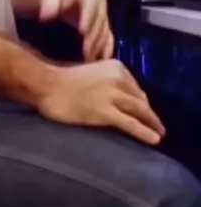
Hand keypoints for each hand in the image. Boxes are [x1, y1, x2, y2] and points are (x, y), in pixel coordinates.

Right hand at [38, 59, 165, 145]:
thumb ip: (108, 81)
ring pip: (140, 111)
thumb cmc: (64, 80)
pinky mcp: (105, 111)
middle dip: (149, 114)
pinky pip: (130, 123)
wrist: (47, 85)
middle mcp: (117, 78)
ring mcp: (112, 95)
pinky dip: (144, 132)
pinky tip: (154, 139)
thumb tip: (121, 98)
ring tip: (159, 133)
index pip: (135, 87)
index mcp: (115, 66)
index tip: (144, 112)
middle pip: (140, 99)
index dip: (141, 101)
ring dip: (153, 123)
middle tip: (156, 125)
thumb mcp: (93, 73)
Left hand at [39, 0, 113, 61]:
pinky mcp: (103, 27)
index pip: (91, 4)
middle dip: (94, 36)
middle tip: (87, 52)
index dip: (88, 17)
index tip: (83, 31)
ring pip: (105, 32)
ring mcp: (103, 16)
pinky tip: (100, 61)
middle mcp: (100, 3)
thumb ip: (49, 2)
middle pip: (100, 21)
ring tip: (90, 60)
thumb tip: (45, 16)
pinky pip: (108, 39)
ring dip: (99, 46)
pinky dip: (105, 50)